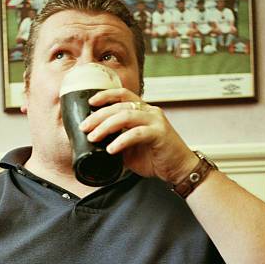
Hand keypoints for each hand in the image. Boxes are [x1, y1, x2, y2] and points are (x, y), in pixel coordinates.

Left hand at [79, 88, 197, 184]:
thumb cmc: (156, 158)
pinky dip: (121, 140)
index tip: (90, 102)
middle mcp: (150, 112)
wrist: (179, 169)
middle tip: (85, 126)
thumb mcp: (131, 149)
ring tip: (94, 137)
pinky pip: (137, 133)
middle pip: (119, 106)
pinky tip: (111, 149)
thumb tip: (96, 144)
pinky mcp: (160, 134)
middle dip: (99, 115)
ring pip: (126, 116)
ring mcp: (156, 121)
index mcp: (143, 111)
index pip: (123, 95)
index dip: (106, 95)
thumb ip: (117, 141)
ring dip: (106, 126)